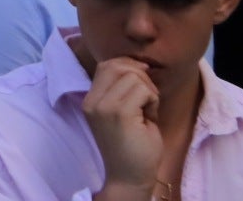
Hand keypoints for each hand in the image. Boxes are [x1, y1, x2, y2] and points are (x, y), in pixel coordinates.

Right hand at [80, 57, 163, 192]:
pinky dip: (153, 100)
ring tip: (148, 110)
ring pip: (134, 76)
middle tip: (148, 99)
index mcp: (90, 100)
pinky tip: (150, 117)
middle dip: (140, 76)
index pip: (106, 65)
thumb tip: (138, 65)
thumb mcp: (121, 112)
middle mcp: (92, 101)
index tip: (143, 83)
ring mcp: (104, 106)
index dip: (128, 67)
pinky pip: (143, 90)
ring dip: (149, 90)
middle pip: (118, 65)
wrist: (130, 178)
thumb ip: (121, 89)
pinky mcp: (120, 113)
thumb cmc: (132, 147)